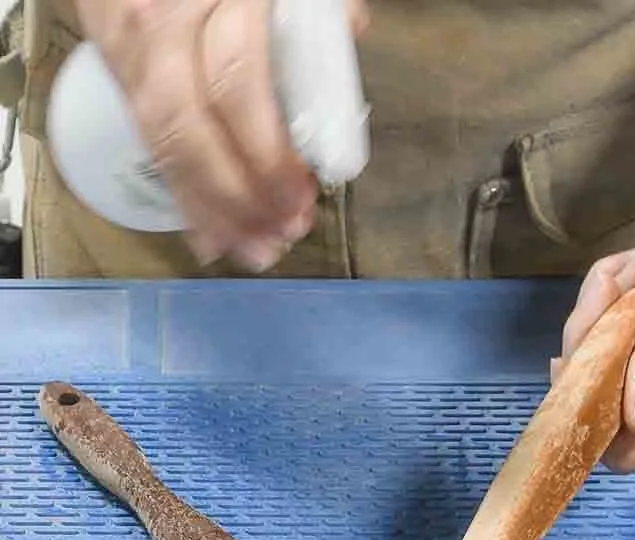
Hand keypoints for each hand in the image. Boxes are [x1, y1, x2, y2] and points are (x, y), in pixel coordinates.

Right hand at [76, 0, 368, 270]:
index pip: (237, 82)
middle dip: (237, 192)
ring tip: (254, 253)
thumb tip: (353, 31)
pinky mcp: (114, 62)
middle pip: (188, 123)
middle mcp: (163, 22)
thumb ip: (315, 3)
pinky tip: (210, 236)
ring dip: (209, 206)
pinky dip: (180, 191)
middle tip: (280, 238)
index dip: (267, 149)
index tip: (302, 195)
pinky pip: (145, 135)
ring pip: (161, 137)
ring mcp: (132, 43)